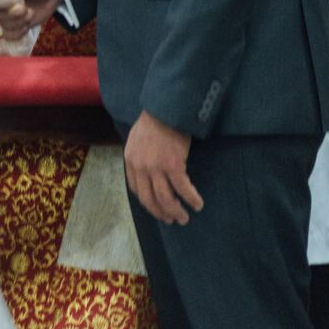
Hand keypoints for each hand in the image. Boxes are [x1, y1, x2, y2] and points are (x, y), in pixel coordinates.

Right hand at [0, 0, 60, 28]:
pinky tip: (27, 24)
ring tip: (30, 12)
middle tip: (24, 8)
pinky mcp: (11, 25)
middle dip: (11, 14)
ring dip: (19, 22)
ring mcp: (3, 14)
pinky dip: (20, 32)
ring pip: (3, 25)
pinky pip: (9, 35)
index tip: (9, 2)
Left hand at [124, 110, 202, 225]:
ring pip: (165, 199)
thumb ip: (139, 156)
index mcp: (130, 160)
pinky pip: (183, 189)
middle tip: (171, 220)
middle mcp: (140, 167)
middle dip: (161, 213)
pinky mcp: (173, 166)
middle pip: (149, 199)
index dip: (147, 202)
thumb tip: (146, 172)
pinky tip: (197, 204)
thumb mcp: (137, 139)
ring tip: (184, 218)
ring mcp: (156, 168)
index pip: (136, 189)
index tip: (157, 208)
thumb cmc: (154, 121)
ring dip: (176, 212)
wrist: (165, 108)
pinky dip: (191, 199)